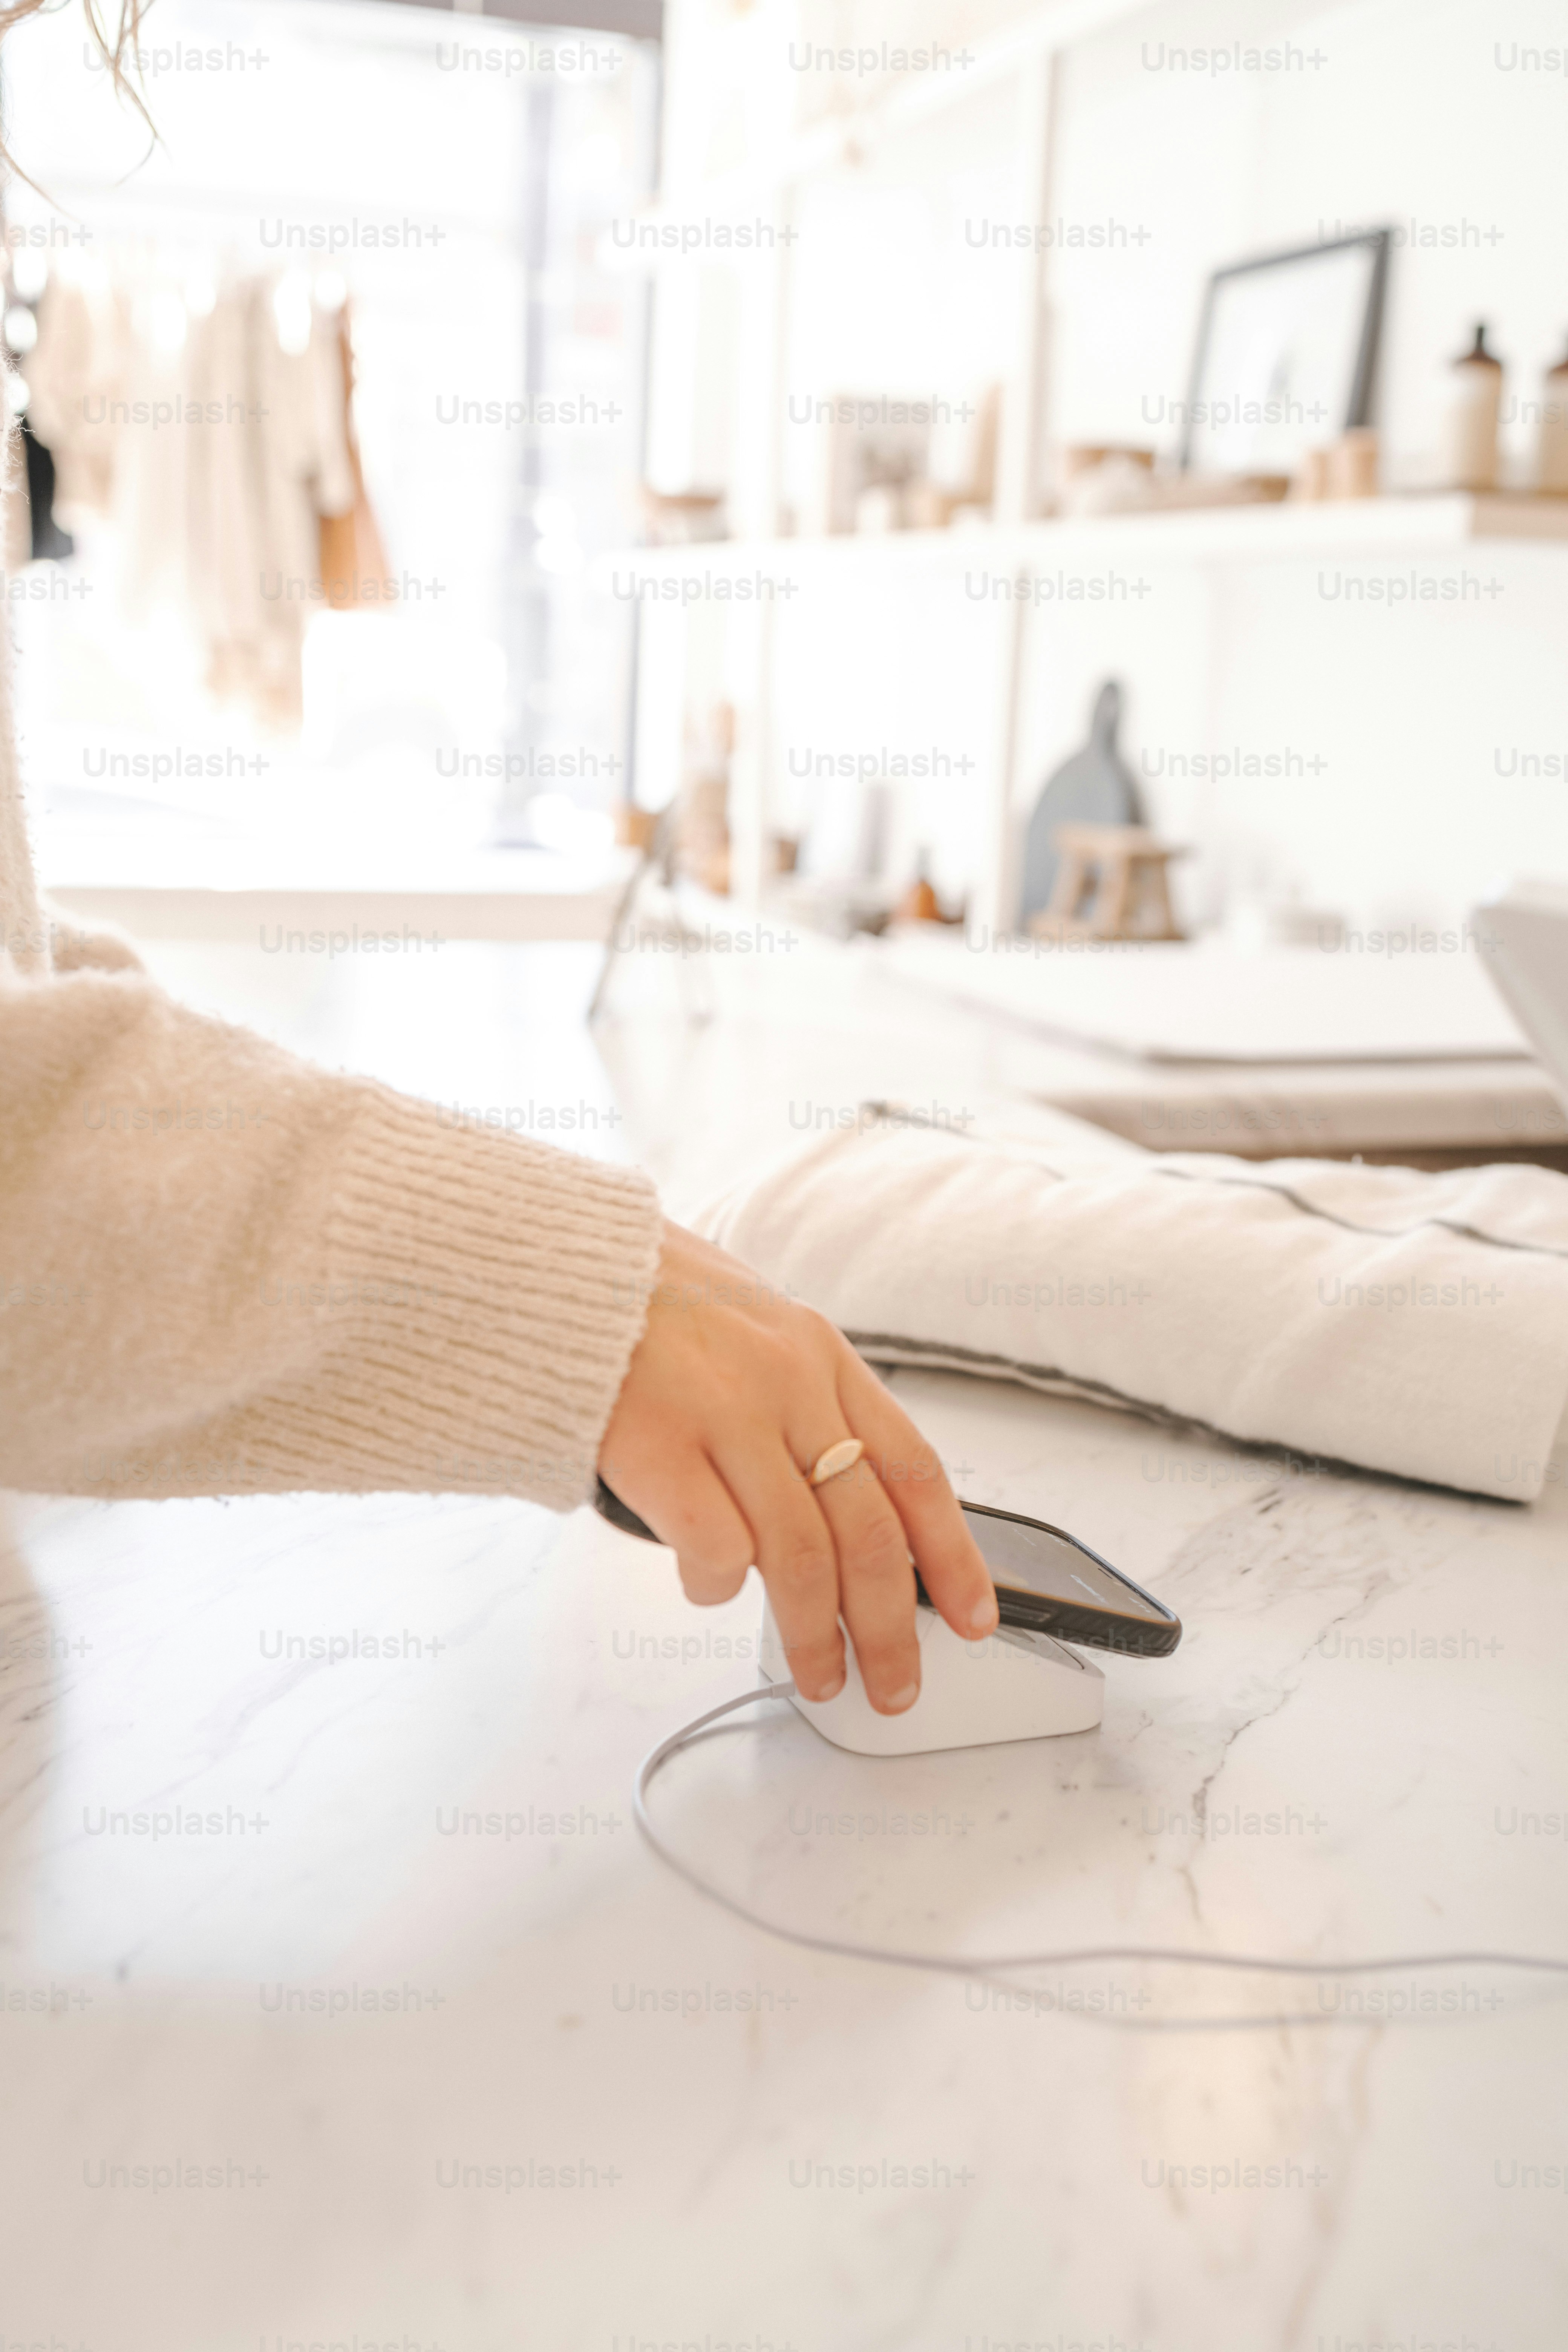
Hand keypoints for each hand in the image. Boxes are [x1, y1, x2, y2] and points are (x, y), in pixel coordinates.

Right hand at [598, 1220, 997, 1711]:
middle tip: (895, 1683)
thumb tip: (844, 1508)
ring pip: (801, 1556)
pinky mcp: (656, 1445)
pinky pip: (714, 1549)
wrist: (555, 1267)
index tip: (976, 1616)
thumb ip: (803, 1406)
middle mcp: (786, 1383)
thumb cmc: (649, 1305)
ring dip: (815, 1635)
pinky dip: (717, 1588)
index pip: (916, 1469)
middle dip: (890, 1626)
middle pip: (868, 1532)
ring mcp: (723, 1414)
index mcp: (820, 1355)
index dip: (955, 1555)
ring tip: (821, 1678)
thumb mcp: (755, 1331)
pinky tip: (709, 1591)